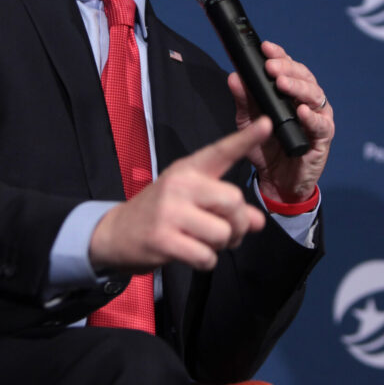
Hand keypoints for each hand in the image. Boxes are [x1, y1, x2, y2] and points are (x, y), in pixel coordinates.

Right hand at [89, 118, 272, 273]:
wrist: (116, 233)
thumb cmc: (161, 214)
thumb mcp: (192, 202)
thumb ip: (227, 207)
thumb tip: (258, 222)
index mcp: (189, 169)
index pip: (221, 151)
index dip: (246, 138)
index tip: (267, 123)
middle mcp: (180, 184)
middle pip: (234, 201)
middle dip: (238, 224)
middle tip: (226, 232)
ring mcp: (169, 211)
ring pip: (223, 233)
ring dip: (220, 246)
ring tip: (203, 242)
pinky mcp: (163, 239)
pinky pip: (206, 256)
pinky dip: (206, 262)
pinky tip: (190, 254)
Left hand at [227, 41, 333, 204]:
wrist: (277, 181)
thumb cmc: (266, 148)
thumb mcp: (248, 121)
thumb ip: (243, 99)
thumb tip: (234, 76)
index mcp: (290, 92)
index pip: (288, 67)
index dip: (279, 55)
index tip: (265, 48)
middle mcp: (307, 100)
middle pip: (303, 76)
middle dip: (287, 69)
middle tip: (271, 67)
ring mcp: (318, 118)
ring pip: (315, 95)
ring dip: (299, 88)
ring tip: (283, 84)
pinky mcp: (323, 138)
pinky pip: (321, 125)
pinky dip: (312, 117)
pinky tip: (302, 111)